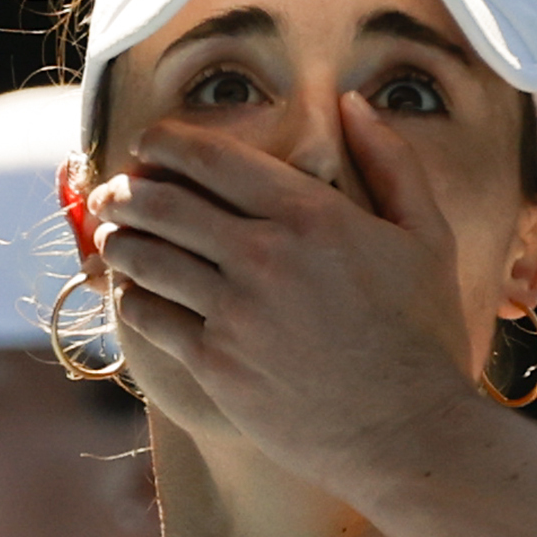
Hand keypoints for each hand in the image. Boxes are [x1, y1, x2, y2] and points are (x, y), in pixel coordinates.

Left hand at [88, 97, 483, 474]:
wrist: (408, 432)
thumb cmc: (423, 334)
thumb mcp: (426, 236)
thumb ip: (391, 162)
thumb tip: (351, 103)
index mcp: (312, 215)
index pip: (214, 159)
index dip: (166, 144)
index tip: (147, 143)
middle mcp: (264, 256)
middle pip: (164, 204)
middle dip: (125, 192)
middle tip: (110, 193)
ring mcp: (234, 313)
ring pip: (145, 258)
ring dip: (118, 242)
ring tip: (111, 239)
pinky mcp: (215, 364)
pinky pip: (149, 317)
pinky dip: (130, 298)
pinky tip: (129, 292)